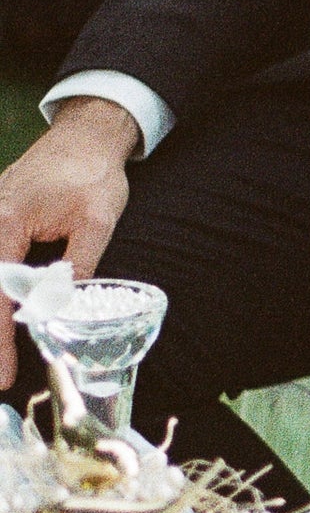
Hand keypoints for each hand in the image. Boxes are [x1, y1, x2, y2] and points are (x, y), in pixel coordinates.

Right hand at [0, 100, 141, 386]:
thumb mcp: (97, 220)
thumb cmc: (92, 173)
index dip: (0, 340)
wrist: (85, 134)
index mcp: (6, 224)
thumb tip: (62, 309)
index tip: (4, 374)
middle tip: (0, 378)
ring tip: (2, 356)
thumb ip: (77, 265)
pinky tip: (5, 314)